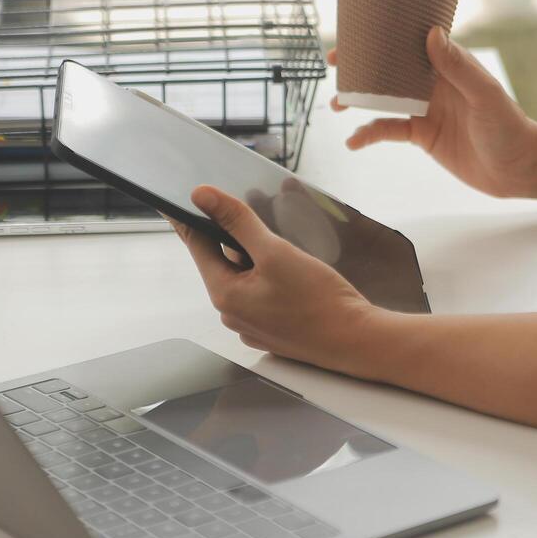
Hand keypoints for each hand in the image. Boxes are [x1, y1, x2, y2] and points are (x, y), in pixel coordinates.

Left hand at [172, 185, 385, 375]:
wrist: (356, 341)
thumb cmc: (319, 301)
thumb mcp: (276, 251)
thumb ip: (237, 221)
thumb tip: (203, 197)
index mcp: (225, 295)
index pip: (197, 245)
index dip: (190, 217)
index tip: (179, 199)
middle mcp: (232, 313)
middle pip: (223, 260)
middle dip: (236, 237)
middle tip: (257, 220)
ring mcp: (251, 325)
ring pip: (245, 277)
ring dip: (257, 258)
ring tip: (286, 251)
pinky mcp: (271, 329)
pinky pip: (261, 294)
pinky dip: (270, 278)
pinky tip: (295, 275)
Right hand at [330, 27, 536, 197]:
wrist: (518, 169)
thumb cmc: (510, 128)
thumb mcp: (484, 95)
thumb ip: (458, 67)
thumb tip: (432, 34)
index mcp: (449, 65)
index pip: (411, 42)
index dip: (385, 35)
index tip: (358, 31)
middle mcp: (434, 83)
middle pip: (391, 68)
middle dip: (362, 65)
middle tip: (334, 62)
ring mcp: (426, 109)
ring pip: (385, 99)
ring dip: (360, 100)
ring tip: (336, 105)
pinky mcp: (423, 135)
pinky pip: (390, 131)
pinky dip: (370, 134)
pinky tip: (354, 141)